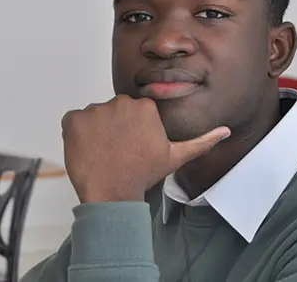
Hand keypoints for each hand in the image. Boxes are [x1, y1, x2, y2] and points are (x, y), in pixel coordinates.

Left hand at [61, 95, 230, 202]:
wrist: (113, 194)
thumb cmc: (143, 175)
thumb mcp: (175, 157)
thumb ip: (201, 141)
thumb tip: (225, 131)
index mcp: (144, 106)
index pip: (130, 112)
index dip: (128, 132)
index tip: (129, 149)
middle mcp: (121, 102)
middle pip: (111, 113)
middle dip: (111, 130)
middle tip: (115, 154)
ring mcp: (95, 110)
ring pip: (92, 118)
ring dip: (93, 133)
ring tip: (101, 155)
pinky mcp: (74, 119)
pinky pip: (71, 122)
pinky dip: (74, 135)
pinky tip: (86, 152)